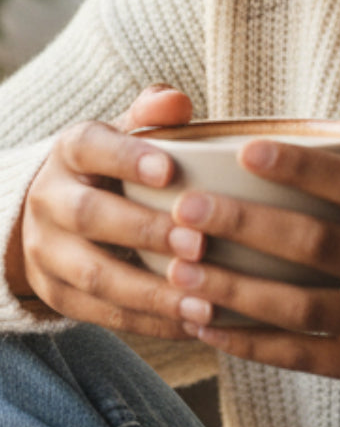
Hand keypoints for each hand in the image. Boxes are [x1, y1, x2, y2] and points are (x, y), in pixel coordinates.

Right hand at [13, 85, 199, 336]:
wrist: (55, 211)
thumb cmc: (115, 162)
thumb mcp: (127, 130)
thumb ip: (152, 113)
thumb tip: (177, 102)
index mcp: (71, 151)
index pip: (92, 148)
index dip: (127, 158)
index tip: (170, 171)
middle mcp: (50, 200)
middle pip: (89, 217)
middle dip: (145, 232)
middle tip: (198, 244)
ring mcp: (48, 252)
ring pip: (94, 275)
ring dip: (151, 291)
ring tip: (204, 299)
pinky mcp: (59, 295)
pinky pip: (103, 315)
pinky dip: (150, 322)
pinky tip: (194, 323)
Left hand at [164, 140, 339, 409]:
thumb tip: (283, 163)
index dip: (302, 168)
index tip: (248, 149)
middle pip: (316, 245)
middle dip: (244, 224)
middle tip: (187, 208)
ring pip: (299, 306)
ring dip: (233, 288)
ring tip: (181, 269)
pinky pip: (301, 357)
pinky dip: (249, 342)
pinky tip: (205, 324)